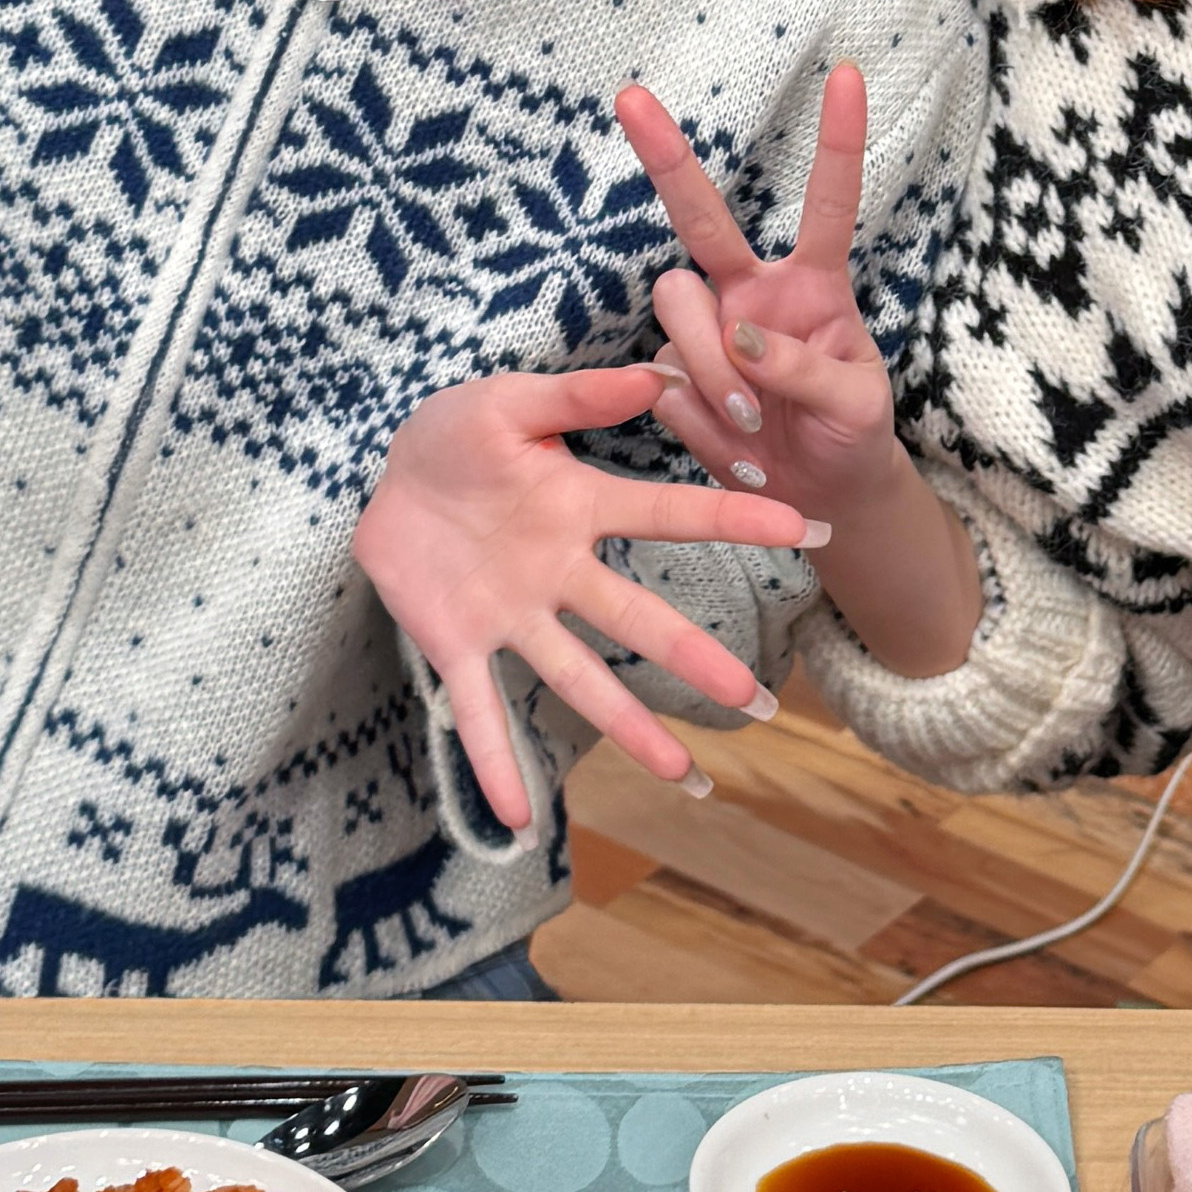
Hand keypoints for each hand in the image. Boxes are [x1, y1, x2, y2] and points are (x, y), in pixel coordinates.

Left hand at [355, 369, 827, 834]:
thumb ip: (574, 397)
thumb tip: (652, 375)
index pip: (669, 514)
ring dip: (628, 727)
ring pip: (578, 677)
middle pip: (637, 619)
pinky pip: (479, 708)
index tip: (808, 533)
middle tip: (755, 701)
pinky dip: (496, 762)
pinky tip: (518, 816)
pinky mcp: (454, 642)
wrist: (383, 476)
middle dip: (695, 660)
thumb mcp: (507, 403)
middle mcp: (558, 572)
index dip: (737, 521)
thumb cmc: (454, 437)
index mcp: (577, 505)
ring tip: (683, 776)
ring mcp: (511, 614)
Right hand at [616, 65, 899, 509]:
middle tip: (631, 98)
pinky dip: (701, 420)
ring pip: (675, 306)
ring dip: (712, 366)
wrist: (821, 496)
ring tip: (755, 422)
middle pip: (701, 217)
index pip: (828, 203)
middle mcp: (752, 291)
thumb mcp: (859, 403)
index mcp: (814, 283)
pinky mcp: (674, 379)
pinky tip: (737, 447)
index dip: (838, 141)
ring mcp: (707, 332)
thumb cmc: (853, 431)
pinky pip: (664, 382)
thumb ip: (810, 368)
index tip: (846, 73)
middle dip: (667, 157)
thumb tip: (743, 337)